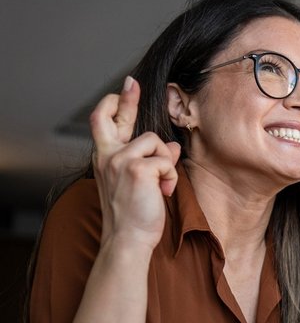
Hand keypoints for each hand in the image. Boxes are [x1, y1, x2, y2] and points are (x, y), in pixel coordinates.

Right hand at [89, 77, 180, 250]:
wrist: (127, 239)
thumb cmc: (134, 215)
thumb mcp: (142, 184)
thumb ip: (151, 162)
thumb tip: (173, 146)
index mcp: (105, 158)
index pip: (103, 123)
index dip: (116, 103)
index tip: (127, 87)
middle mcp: (107, 156)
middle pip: (112, 116)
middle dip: (126, 97)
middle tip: (132, 82)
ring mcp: (120, 160)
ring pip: (157, 142)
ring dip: (167, 164)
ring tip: (160, 187)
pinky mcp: (137, 168)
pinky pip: (167, 160)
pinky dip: (171, 177)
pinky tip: (163, 193)